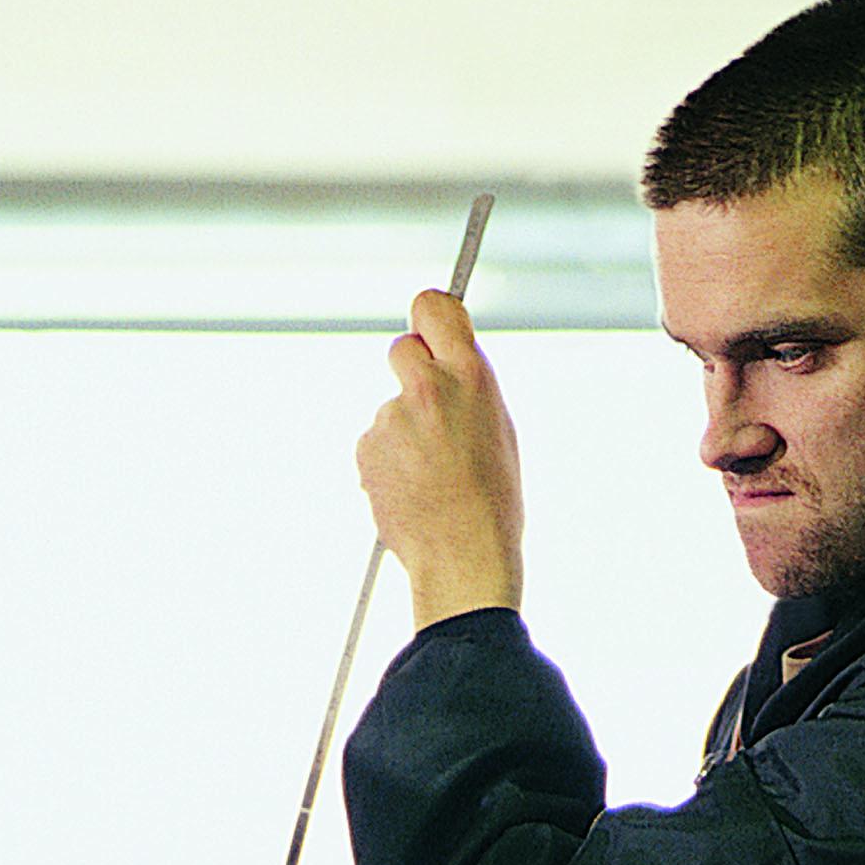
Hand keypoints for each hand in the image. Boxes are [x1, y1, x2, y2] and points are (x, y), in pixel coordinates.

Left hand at [357, 290, 523, 628]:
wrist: (464, 557)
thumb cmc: (492, 501)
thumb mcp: (498, 429)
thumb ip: (468, 389)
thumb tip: (447, 368)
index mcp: (469, 375)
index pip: (433, 307)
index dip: (430, 315)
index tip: (430, 327)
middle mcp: (426, 387)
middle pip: (403, 349)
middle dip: (411, 372)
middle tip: (432, 414)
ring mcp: (390, 417)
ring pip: (390, 410)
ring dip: (403, 434)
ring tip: (432, 477)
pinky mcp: (366, 448)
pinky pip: (375, 445)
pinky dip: (387, 464)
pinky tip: (412, 491)